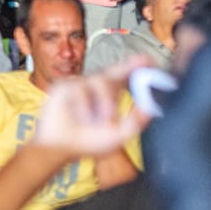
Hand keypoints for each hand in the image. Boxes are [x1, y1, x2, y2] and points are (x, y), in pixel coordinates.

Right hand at [30, 56, 151, 156]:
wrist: (59, 148)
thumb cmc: (86, 143)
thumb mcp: (118, 135)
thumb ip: (135, 122)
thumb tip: (150, 108)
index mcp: (108, 99)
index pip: (124, 80)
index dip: (137, 69)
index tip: (151, 61)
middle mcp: (94, 90)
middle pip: (112, 72)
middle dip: (128, 66)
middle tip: (143, 61)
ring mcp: (79, 87)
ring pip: (100, 79)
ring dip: (107, 98)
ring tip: (107, 116)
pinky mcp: (64, 87)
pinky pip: (80, 88)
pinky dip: (85, 104)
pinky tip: (83, 116)